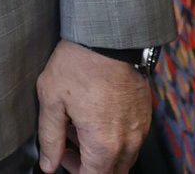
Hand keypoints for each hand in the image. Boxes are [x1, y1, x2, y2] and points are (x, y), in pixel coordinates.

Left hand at [36, 41, 150, 172]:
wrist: (108, 35)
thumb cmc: (80, 63)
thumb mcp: (52, 100)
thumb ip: (50, 138)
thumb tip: (49, 163)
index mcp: (103, 144)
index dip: (73, 170)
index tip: (61, 155)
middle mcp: (128, 141)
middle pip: (111, 173)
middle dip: (89, 165)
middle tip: (70, 143)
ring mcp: (140, 128)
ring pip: (124, 158)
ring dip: (103, 153)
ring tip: (82, 126)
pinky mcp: (145, 114)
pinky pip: (133, 140)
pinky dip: (117, 138)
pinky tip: (98, 116)